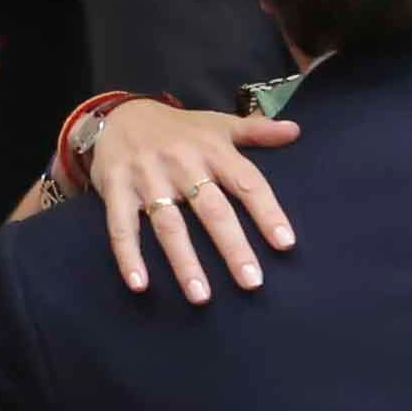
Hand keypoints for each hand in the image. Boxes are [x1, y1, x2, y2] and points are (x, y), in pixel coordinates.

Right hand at [87, 100, 298, 301]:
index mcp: (212, 149)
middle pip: (211, 209)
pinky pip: (121, 227)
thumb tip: (296, 131)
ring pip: (169, 224)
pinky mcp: (115, 189)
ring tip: (201, 296)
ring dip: (184, 262)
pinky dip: (128, 256)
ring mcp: (147, 177)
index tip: (286, 244)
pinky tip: (140, 285)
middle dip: (232, 247)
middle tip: (251, 282)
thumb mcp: (217, 125)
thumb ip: (256, 131)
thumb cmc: (178, 129)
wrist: (117, 114)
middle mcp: (182, 163)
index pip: (247, 182)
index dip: (267, 212)